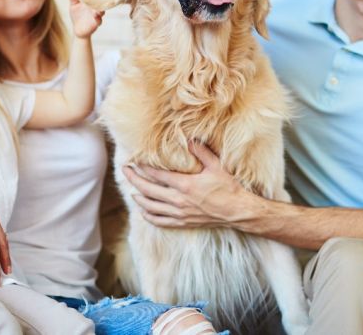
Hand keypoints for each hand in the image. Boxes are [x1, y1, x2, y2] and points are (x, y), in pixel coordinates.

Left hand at [67, 0, 103, 38]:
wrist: (78, 30)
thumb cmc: (77, 16)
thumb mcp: (74, 6)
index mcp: (92, 3)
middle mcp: (96, 9)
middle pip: (101, 3)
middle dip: (102, 0)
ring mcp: (97, 16)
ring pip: (101, 12)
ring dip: (100, 10)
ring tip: (98, 8)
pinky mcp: (96, 24)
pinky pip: (99, 21)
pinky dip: (98, 18)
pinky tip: (96, 15)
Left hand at [124, 141, 253, 227]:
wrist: (236, 211)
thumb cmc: (228, 188)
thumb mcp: (216, 166)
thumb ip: (201, 151)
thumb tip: (189, 139)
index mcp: (185, 184)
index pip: (157, 175)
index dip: (143, 167)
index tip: (135, 160)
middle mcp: (178, 200)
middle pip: (148, 190)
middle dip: (134, 179)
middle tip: (125, 170)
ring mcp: (179, 213)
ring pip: (150, 207)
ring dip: (138, 198)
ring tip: (132, 190)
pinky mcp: (182, 222)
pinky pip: (159, 221)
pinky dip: (148, 216)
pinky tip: (143, 210)